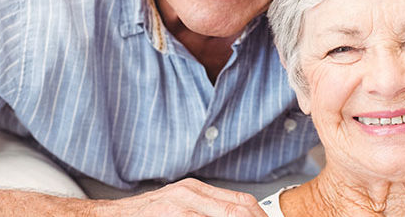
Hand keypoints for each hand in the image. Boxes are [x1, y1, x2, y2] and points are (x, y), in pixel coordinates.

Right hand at [93, 178, 265, 216]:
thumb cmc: (144, 216)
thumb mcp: (178, 206)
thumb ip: (205, 209)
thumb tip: (239, 213)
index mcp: (195, 189)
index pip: (241, 202)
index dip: (260, 216)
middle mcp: (190, 193)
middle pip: (239, 209)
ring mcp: (180, 206)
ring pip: (227, 214)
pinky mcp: (172, 216)